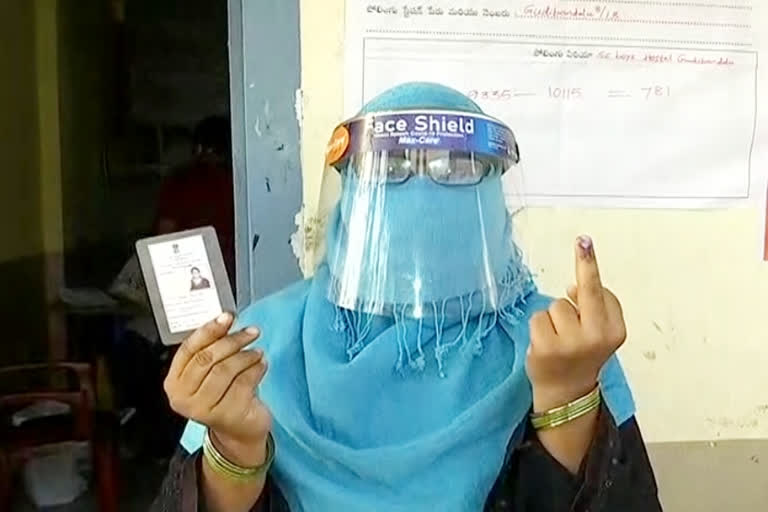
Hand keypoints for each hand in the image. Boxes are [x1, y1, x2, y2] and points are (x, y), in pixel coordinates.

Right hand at [164, 313, 271, 465]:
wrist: (239, 431)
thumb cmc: (224, 396)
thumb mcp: (209, 375)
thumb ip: (210, 351)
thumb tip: (224, 320)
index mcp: (174, 383)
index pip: (188, 349)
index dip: (209, 330)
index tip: (227, 317)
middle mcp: (183, 398)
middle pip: (207, 358)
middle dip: (232, 340)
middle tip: (250, 331)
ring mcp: (204, 409)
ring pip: (226, 369)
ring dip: (246, 355)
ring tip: (257, 351)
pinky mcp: (227, 414)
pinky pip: (244, 382)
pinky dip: (256, 368)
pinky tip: (261, 365)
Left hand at [526, 236, 626, 411]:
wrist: (567, 392)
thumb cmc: (582, 355)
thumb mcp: (600, 334)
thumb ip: (595, 309)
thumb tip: (572, 286)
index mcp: (614, 331)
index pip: (602, 292)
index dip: (589, 266)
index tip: (585, 241)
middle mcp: (597, 336)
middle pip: (585, 291)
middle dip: (586, 263)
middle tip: (583, 241)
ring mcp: (571, 343)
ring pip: (556, 306)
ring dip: (554, 318)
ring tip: (558, 338)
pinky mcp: (547, 348)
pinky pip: (538, 318)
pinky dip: (539, 328)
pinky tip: (546, 344)